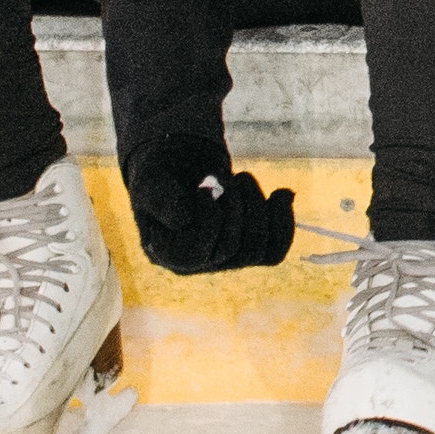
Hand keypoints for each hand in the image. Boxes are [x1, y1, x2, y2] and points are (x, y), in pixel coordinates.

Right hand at [120, 143, 298, 273]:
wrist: (183, 168)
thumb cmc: (163, 174)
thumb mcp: (150, 178)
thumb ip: (160, 197)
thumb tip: (183, 218)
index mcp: (165, 253)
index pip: (195, 254)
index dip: (208, 219)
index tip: (204, 190)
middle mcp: (196, 265)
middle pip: (230, 249)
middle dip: (236, 205)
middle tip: (227, 177)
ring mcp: (225, 260)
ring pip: (258, 250)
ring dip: (258, 206)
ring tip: (242, 178)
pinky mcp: (249, 249)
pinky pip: (276, 250)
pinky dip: (284, 220)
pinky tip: (282, 194)